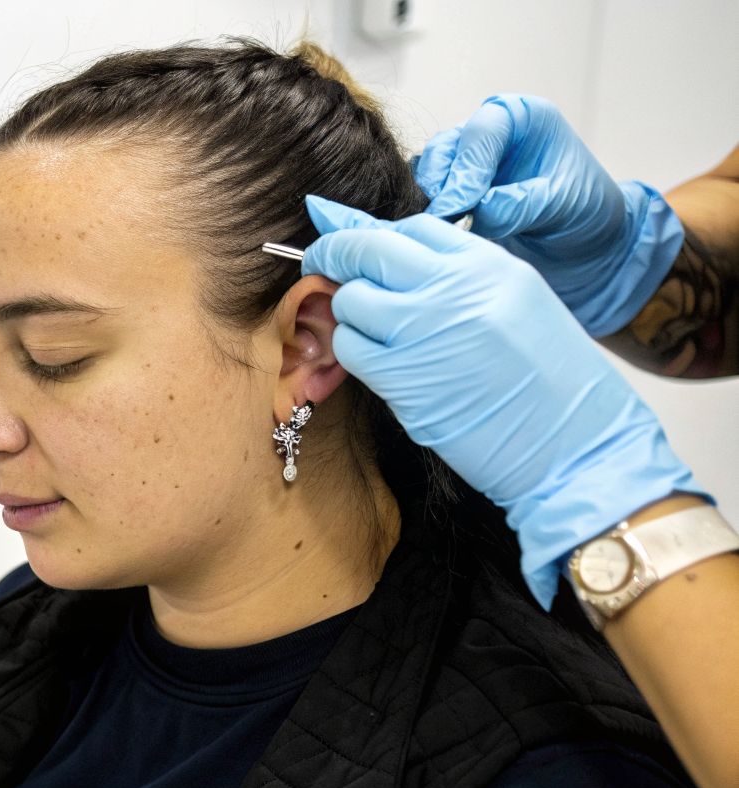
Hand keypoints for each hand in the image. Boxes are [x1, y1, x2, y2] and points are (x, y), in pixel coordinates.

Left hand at [300, 195, 706, 607]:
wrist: (576, 445)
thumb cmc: (553, 384)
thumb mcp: (519, 304)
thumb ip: (463, 280)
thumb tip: (399, 266)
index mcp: (487, 263)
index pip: (411, 228)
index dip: (377, 239)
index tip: (363, 254)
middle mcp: (453, 287)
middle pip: (367, 250)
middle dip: (337, 256)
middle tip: (325, 270)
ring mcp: (424, 330)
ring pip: (350, 300)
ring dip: (348, 315)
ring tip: (369, 334)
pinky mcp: (402, 378)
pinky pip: (350, 349)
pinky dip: (351, 354)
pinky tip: (375, 365)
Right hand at [416, 94, 682, 337]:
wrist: (581, 239)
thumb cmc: (583, 211)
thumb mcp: (562, 204)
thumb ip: (518, 204)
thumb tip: (475, 212)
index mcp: (522, 116)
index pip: (481, 134)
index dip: (466, 171)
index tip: (457, 208)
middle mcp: (487, 131)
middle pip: (444, 149)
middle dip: (439, 187)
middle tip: (439, 224)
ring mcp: (464, 159)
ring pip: (427, 173)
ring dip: (427, 203)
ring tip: (434, 233)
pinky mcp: (449, 188)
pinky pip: (423, 196)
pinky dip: (424, 214)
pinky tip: (431, 236)